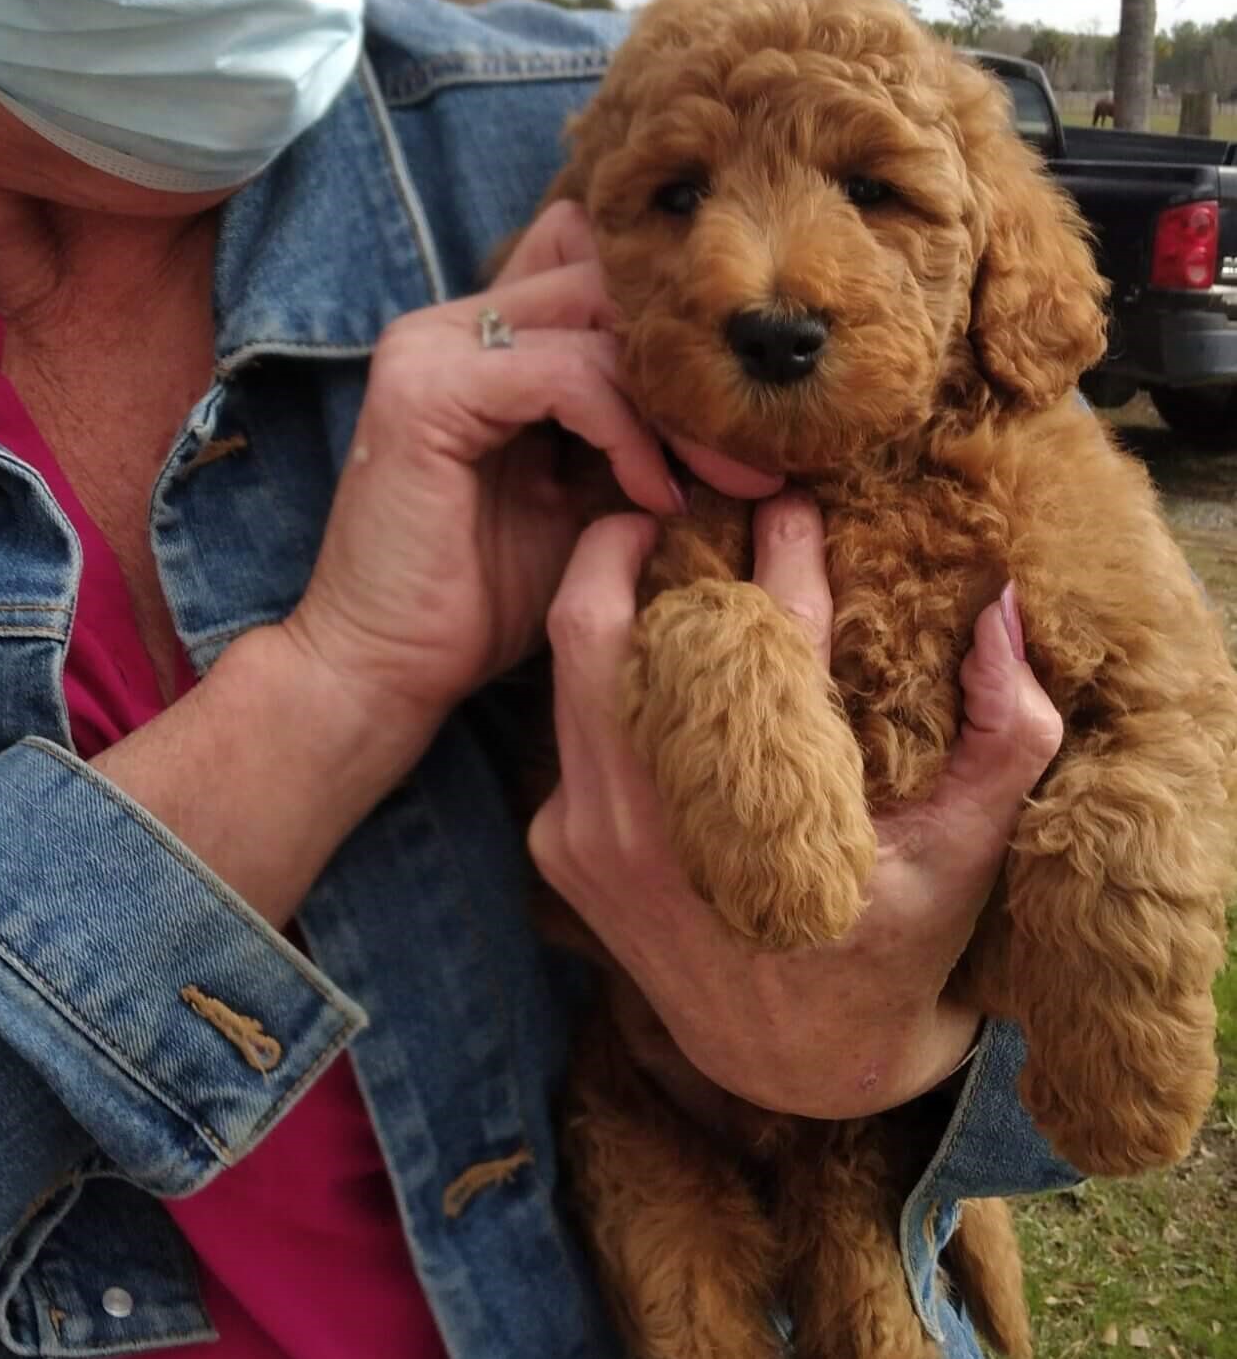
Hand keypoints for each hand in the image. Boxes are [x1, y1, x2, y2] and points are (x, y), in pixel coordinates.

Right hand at [286, 200, 779, 753]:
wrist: (386, 670)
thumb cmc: (484, 598)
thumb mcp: (584, 496)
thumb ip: (632, 430)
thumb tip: (744, 399)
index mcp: (479, 337)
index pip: (595, 265)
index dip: (671, 325)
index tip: (743, 412)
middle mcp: (449, 323)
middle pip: (606, 280)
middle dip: (691, 364)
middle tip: (756, 449)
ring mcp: (430, 346)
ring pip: (596, 321)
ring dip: (675, 405)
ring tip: (723, 481)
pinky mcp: (427, 389)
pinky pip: (566, 374)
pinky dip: (628, 431)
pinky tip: (656, 498)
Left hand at [527, 497, 1064, 1117]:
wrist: (792, 1066)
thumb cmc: (893, 944)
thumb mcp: (970, 851)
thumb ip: (1004, 731)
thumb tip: (1000, 608)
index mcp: (761, 820)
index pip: (760, 641)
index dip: (780, 553)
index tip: (793, 499)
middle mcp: (649, 828)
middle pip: (597, 629)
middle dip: (629, 540)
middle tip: (677, 496)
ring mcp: (589, 839)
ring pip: (569, 670)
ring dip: (609, 599)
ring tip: (658, 548)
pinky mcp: (558, 848)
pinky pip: (567, 729)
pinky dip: (603, 680)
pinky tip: (650, 658)